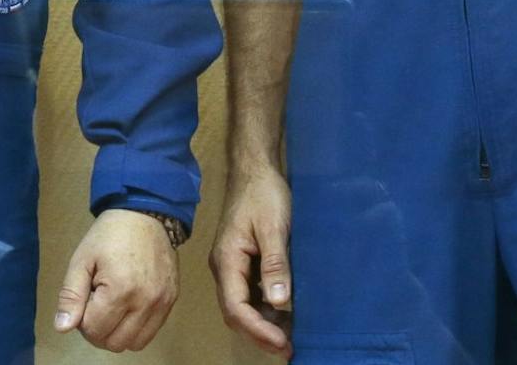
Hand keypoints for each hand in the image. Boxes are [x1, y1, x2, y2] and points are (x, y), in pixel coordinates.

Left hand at [52, 208, 177, 351]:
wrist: (145, 214)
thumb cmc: (109, 235)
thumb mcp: (82, 260)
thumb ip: (71, 295)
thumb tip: (62, 328)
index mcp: (120, 289)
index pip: (94, 330)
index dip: (82, 320)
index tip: (85, 298)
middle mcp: (145, 302)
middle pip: (114, 343)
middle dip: (99, 330)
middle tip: (96, 305)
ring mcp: (161, 303)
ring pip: (134, 344)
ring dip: (118, 333)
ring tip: (112, 307)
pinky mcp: (171, 301)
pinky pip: (151, 332)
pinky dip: (136, 328)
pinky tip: (128, 307)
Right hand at [209, 166, 293, 357]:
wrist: (255, 169)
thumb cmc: (263, 194)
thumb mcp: (273, 228)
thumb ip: (275, 264)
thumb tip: (279, 302)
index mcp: (227, 260)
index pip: (236, 308)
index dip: (258, 331)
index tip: (283, 344)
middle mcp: (225, 267)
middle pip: (236, 313)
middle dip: (260, 334)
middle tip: (289, 349)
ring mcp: (233, 265)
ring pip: (243, 306)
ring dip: (264, 324)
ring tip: (291, 336)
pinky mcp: (243, 262)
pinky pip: (250, 294)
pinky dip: (266, 309)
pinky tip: (286, 313)